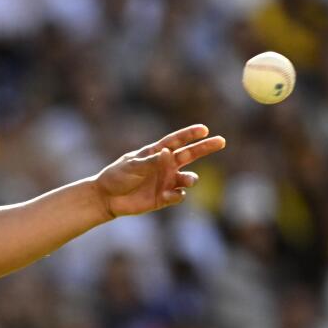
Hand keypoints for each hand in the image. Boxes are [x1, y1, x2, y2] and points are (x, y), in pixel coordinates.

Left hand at [94, 124, 225, 217]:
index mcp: (156, 153)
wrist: (107, 198)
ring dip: (190, 178)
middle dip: (205, 148)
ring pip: (187, 178)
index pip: (176, 141)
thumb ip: (150, 161)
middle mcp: (165, 166)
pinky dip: (177, 195)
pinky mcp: (164, 198)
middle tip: (221, 141)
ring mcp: (166, 181)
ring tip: (188, 180)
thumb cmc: (117, 176)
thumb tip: (168, 153)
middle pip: (189, 155)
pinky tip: (170, 195)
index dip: (190, 134)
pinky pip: (177, 196)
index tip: (204, 129)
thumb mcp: (132, 166)